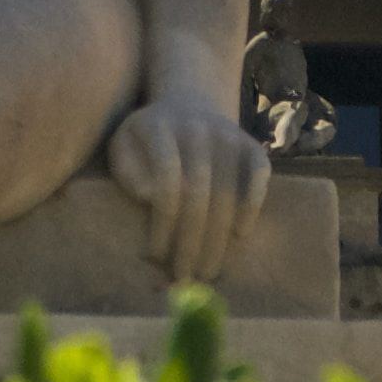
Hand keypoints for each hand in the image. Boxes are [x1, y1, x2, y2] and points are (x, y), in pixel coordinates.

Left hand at [105, 93, 276, 288]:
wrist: (190, 104)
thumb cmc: (149, 138)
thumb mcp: (123, 145)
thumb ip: (127, 171)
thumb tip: (149, 198)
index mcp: (159, 128)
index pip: (166, 184)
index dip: (162, 224)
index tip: (155, 256)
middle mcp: (197, 129)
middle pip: (199, 196)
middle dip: (191, 243)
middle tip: (185, 277)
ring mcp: (228, 135)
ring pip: (228, 194)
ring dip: (219, 238)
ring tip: (208, 271)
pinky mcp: (252, 144)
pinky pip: (258, 176)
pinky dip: (252, 206)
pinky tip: (240, 235)